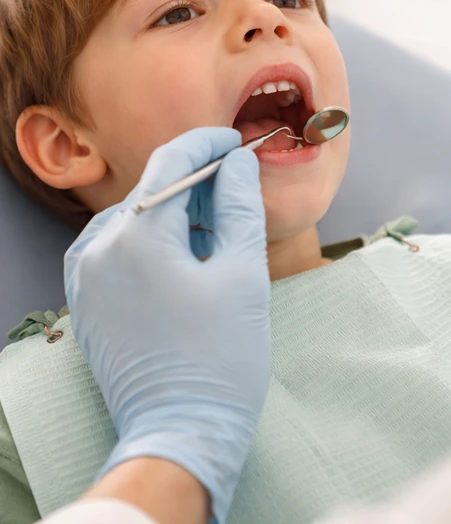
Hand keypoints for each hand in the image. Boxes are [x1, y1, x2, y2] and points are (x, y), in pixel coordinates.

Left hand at [64, 127, 270, 523]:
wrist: (181, 430)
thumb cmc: (221, 356)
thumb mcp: (244, 272)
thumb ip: (240, 206)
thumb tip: (237, 162)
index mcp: (135, 236)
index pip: (171, 162)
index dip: (208, 143)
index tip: (238, 140)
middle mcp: (97, 249)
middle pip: (151, 189)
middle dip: (197, 181)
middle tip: (241, 188)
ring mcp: (85, 278)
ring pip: (135, 219)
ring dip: (176, 212)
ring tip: (220, 232)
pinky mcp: (87, 302)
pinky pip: (119, 249)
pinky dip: (153, 241)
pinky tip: (187, 259)